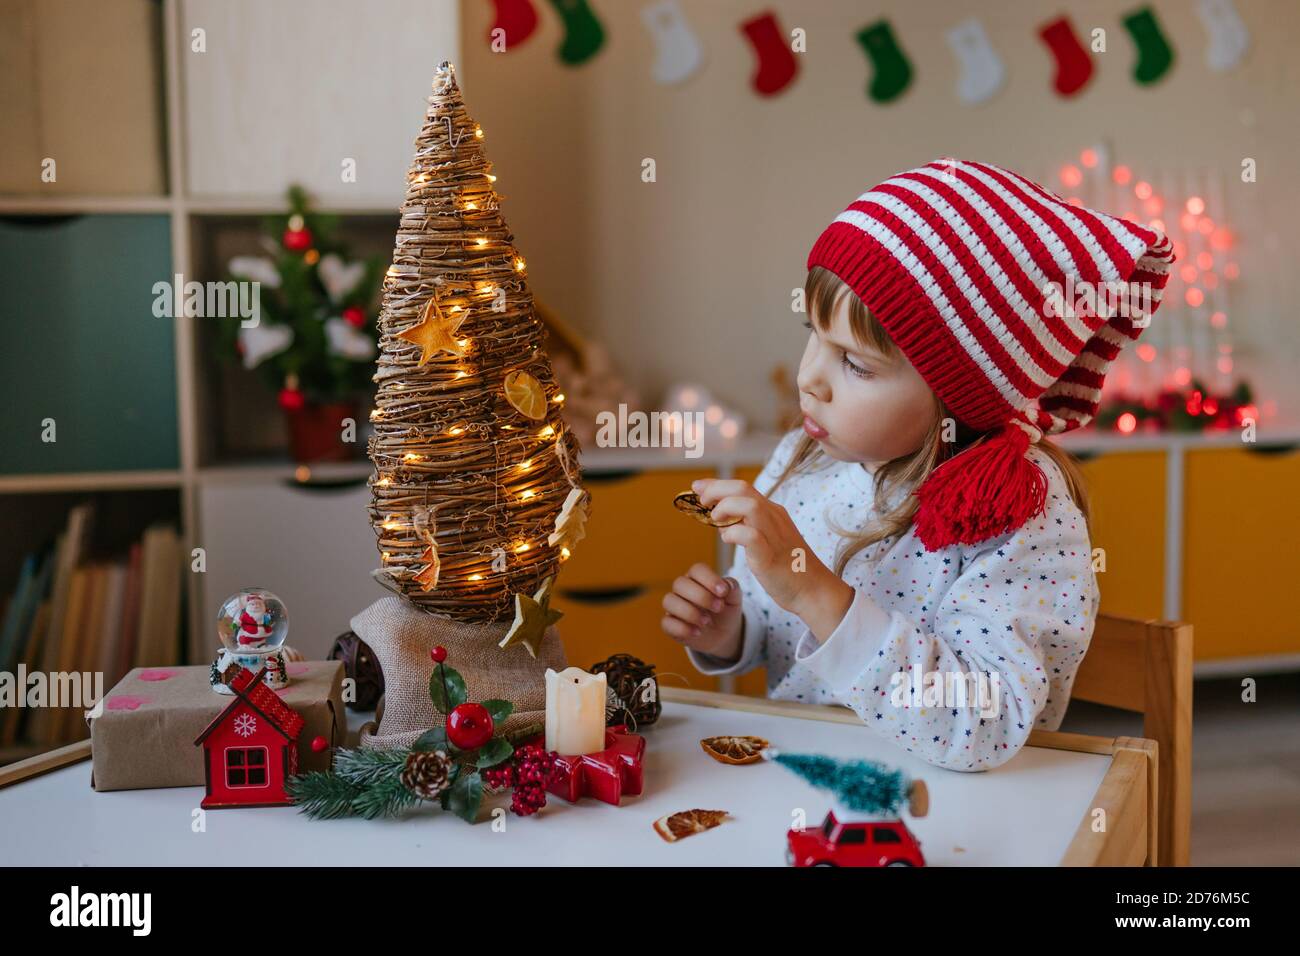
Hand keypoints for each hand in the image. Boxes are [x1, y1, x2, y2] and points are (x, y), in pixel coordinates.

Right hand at [661, 562, 743, 661]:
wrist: (722, 634)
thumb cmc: (725, 611)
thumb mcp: (734, 600)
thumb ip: (733, 589)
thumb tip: (727, 586)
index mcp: (698, 578)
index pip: (697, 570)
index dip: (709, 579)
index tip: (723, 592)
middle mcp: (682, 590)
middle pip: (680, 583)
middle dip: (701, 596)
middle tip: (718, 608)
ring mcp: (674, 607)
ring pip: (669, 601)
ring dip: (689, 612)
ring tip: (706, 622)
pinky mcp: (670, 624)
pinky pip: (666, 623)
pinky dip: (682, 628)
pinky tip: (697, 632)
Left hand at [694, 477, 854, 642]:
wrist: (814, 591)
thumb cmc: (788, 568)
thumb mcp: (766, 540)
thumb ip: (746, 527)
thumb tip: (721, 522)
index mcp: (773, 513)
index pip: (743, 487)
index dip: (716, 484)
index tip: (698, 487)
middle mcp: (774, 518)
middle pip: (743, 489)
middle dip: (716, 490)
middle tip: (701, 501)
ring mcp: (774, 535)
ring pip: (749, 506)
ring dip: (725, 509)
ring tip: (715, 520)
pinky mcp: (770, 556)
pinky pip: (750, 536)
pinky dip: (733, 534)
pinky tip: (728, 540)